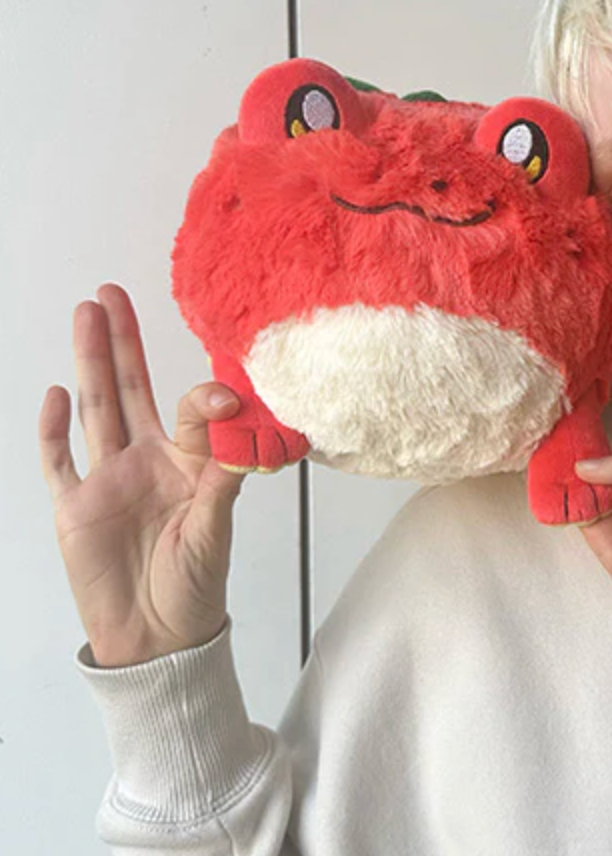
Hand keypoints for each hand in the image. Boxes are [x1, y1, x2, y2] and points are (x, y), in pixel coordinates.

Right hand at [39, 284, 245, 666]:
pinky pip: (58, 461)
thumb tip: (239, 419)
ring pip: (96, 409)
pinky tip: (56, 392)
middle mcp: (148, 461)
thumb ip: (223, 473)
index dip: (207, 399)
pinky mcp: (75, 507)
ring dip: (90, 363)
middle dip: (123, 341)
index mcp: (190, 463)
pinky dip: (52, 429)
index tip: (227, 395)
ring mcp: (108, 479)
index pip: (194, 414)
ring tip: (87, 315)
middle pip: (132, 390)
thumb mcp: (216, 527)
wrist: (157, 638)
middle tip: (113, 293)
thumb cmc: (196, 584)